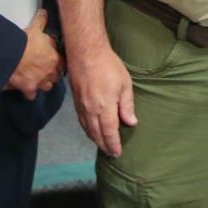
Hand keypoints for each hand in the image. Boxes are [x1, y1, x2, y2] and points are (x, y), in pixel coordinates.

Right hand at [7, 10, 63, 96]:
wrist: (11, 56)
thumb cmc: (26, 42)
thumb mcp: (35, 28)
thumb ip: (41, 21)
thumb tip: (44, 12)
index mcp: (55, 59)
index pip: (63, 64)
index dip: (59, 63)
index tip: (55, 62)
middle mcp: (51, 73)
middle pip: (56, 77)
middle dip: (52, 75)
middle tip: (46, 71)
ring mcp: (40, 82)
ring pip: (47, 87)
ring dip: (43, 84)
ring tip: (38, 80)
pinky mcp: (29, 89)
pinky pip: (31, 95)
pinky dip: (29, 93)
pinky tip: (26, 89)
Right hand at [71, 40, 137, 156]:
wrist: (86, 53)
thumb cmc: (109, 66)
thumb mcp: (125, 84)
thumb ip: (127, 105)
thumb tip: (131, 122)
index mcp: (105, 108)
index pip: (109, 132)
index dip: (113, 144)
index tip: (117, 153)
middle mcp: (91, 111)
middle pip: (97, 134)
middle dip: (104, 145)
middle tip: (111, 154)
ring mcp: (82, 106)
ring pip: (87, 129)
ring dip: (95, 139)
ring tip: (102, 146)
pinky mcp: (76, 101)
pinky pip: (81, 121)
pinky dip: (87, 130)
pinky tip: (90, 131)